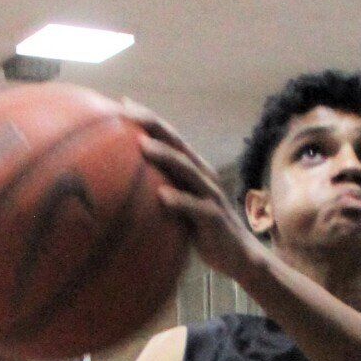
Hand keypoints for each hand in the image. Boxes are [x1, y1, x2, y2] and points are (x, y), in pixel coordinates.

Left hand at [130, 106, 266, 287]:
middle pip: (177, 143)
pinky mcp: (214, 218)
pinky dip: (179, 200)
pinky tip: (162, 196)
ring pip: (187, 169)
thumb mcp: (180, 207)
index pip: (168, 137)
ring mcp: (210, 195)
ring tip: (143, 146)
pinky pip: (196, 207)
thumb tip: (122, 189)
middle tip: (126, 113)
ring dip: (165, 156)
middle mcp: (202, 175)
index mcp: (193, 169)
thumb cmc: (202, 231)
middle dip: (153, 125)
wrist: (239, 257)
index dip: (148, 119)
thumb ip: (160, 192)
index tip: (121, 103)